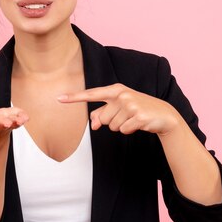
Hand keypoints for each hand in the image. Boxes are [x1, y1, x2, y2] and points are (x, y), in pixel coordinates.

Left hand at [58, 83, 181, 134]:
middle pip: (102, 118)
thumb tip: (93, 125)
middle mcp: (121, 94)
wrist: (163, 115)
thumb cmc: (135, 110)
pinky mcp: (139, 115)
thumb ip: (101, 114)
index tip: (58, 98)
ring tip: (133, 119)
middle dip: (112, 122)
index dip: (74, 98)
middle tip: (126, 116)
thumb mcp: (118, 108)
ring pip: (113, 126)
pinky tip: (138, 124)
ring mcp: (131, 104)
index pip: (91, 94)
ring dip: (122, 127)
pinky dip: (129, 131)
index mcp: (114, 90)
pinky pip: (123, 130)